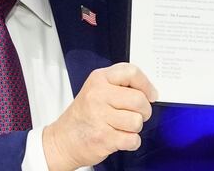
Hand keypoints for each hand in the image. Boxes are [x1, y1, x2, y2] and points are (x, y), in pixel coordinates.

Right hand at [42, 63, 157, 170]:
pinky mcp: (103, 138)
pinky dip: (131, 142)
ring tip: (122, 126)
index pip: (132, 72)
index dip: (146, 85)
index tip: (151, 94)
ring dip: (134, 127)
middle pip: (139, 99)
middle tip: (137, 114)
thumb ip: (120, 85)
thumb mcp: (97, 89)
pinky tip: (120, 138)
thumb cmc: (84, 114)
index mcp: (99, 79)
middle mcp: (98, 95)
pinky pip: (132, 139)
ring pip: (137, 121)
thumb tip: (149, 91)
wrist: (63, 139)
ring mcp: (99, 117)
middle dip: (144, 110)